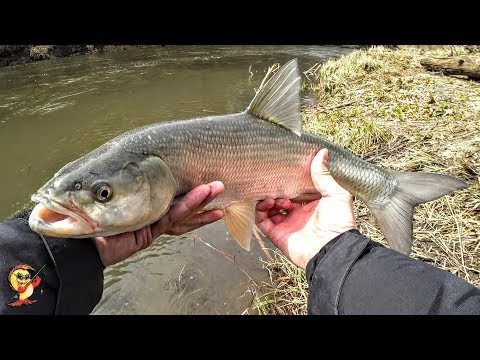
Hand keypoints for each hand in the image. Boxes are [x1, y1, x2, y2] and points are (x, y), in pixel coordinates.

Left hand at [93, 181, 224, 265]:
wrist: (81, 244)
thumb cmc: (90, 213)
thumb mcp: (110, 188)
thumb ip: (126, 176)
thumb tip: (140, 155)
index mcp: (146, 202)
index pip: (175, 194)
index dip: (194, 189)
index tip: (209, 178)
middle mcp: (152, 212)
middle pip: (184, 203)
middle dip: (205, 194)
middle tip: (224, 183)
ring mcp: (153, 224)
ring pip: (183, 211)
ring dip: (202, 200)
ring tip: (221, 188)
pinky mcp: (151, 233)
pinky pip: (173, 217)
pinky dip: (189, 205)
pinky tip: (203, 195)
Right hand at [255, 149, 355, 268]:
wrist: (332, 249)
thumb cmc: (338, 223)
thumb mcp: (336, 194)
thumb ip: (324, 175)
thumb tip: (322, 152)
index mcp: (312, 206)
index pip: (296, 192)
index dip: (290, 183)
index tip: (285, 171)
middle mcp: (298, 215)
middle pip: (280, 199)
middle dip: (277, 190)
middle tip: (277, 184)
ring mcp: (287, 225)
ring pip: (269, 209)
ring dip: (268, 200)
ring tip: (273, 196)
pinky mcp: (277, 235)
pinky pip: (262, 221)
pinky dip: (260, 211)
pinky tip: (267, 203)